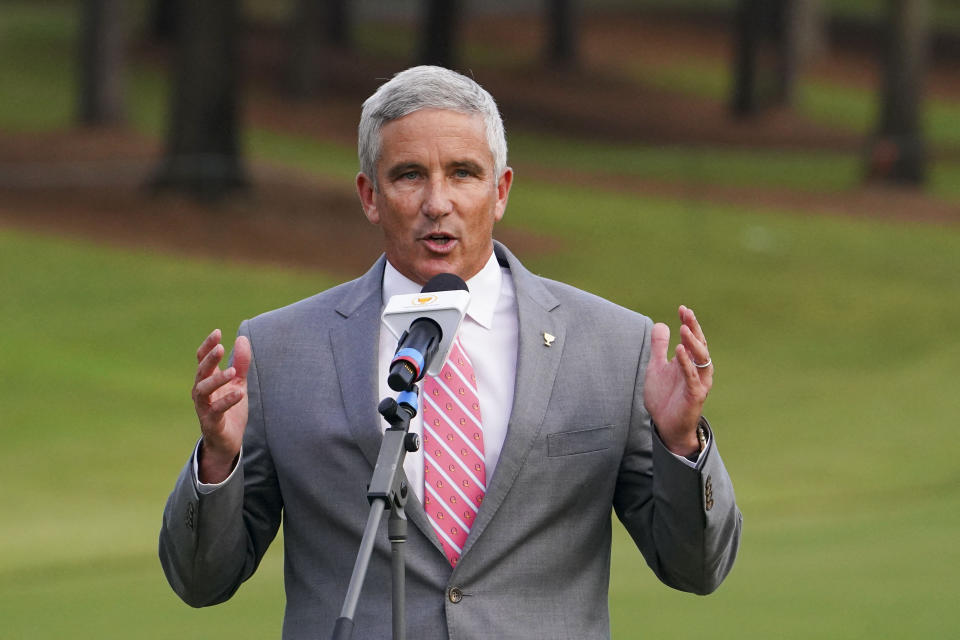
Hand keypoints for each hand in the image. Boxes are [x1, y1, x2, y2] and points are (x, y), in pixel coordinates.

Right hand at [191, 329, 250, 482]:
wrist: (227, 441)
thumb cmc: (230, 409)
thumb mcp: (238, 383)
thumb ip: (240, 363)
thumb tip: (242, 338)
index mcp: (207, 380)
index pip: (202, 359)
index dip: (208, 346)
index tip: (217, 332)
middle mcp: (201, 392)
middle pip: (201, 372)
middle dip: (209, 360)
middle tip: (220, 348)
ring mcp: (204, 407)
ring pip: (203, 390)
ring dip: (217, 380)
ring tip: (232, 372)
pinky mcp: (211, 422)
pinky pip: (216, 410)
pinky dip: (227, 401)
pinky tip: (239, 393)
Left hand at [643, 305, 713, 456]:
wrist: (666, 425)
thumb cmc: (665, 397)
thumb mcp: (657, 367)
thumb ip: (659, 347)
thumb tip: (661, 324)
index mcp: (690, 362)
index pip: (692, 338)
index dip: (689, 323)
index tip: (682, 309)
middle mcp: (698, 370)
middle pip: (700, 345)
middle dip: (694, 328)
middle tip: (686, 313)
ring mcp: (698, 382)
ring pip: (701, 359)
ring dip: (693, 344)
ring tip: (684, 329)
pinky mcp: (695, 395)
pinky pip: (692, 377)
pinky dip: (686, 363)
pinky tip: (679, 351)